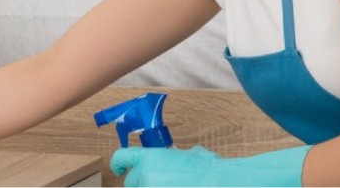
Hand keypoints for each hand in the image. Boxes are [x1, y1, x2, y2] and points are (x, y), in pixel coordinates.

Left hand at [109, 145, 310, 186]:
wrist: (220, 182)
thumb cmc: (210, 169)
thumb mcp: (189, 155)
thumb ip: (173, 158)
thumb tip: (173, 160)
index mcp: (150, 158)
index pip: (121, 158)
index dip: (119, 164)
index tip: (121, 170)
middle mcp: (146, 176)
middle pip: (131, 183)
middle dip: (143, 184)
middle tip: (161, 183)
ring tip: (174, 184)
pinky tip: (177, 186)